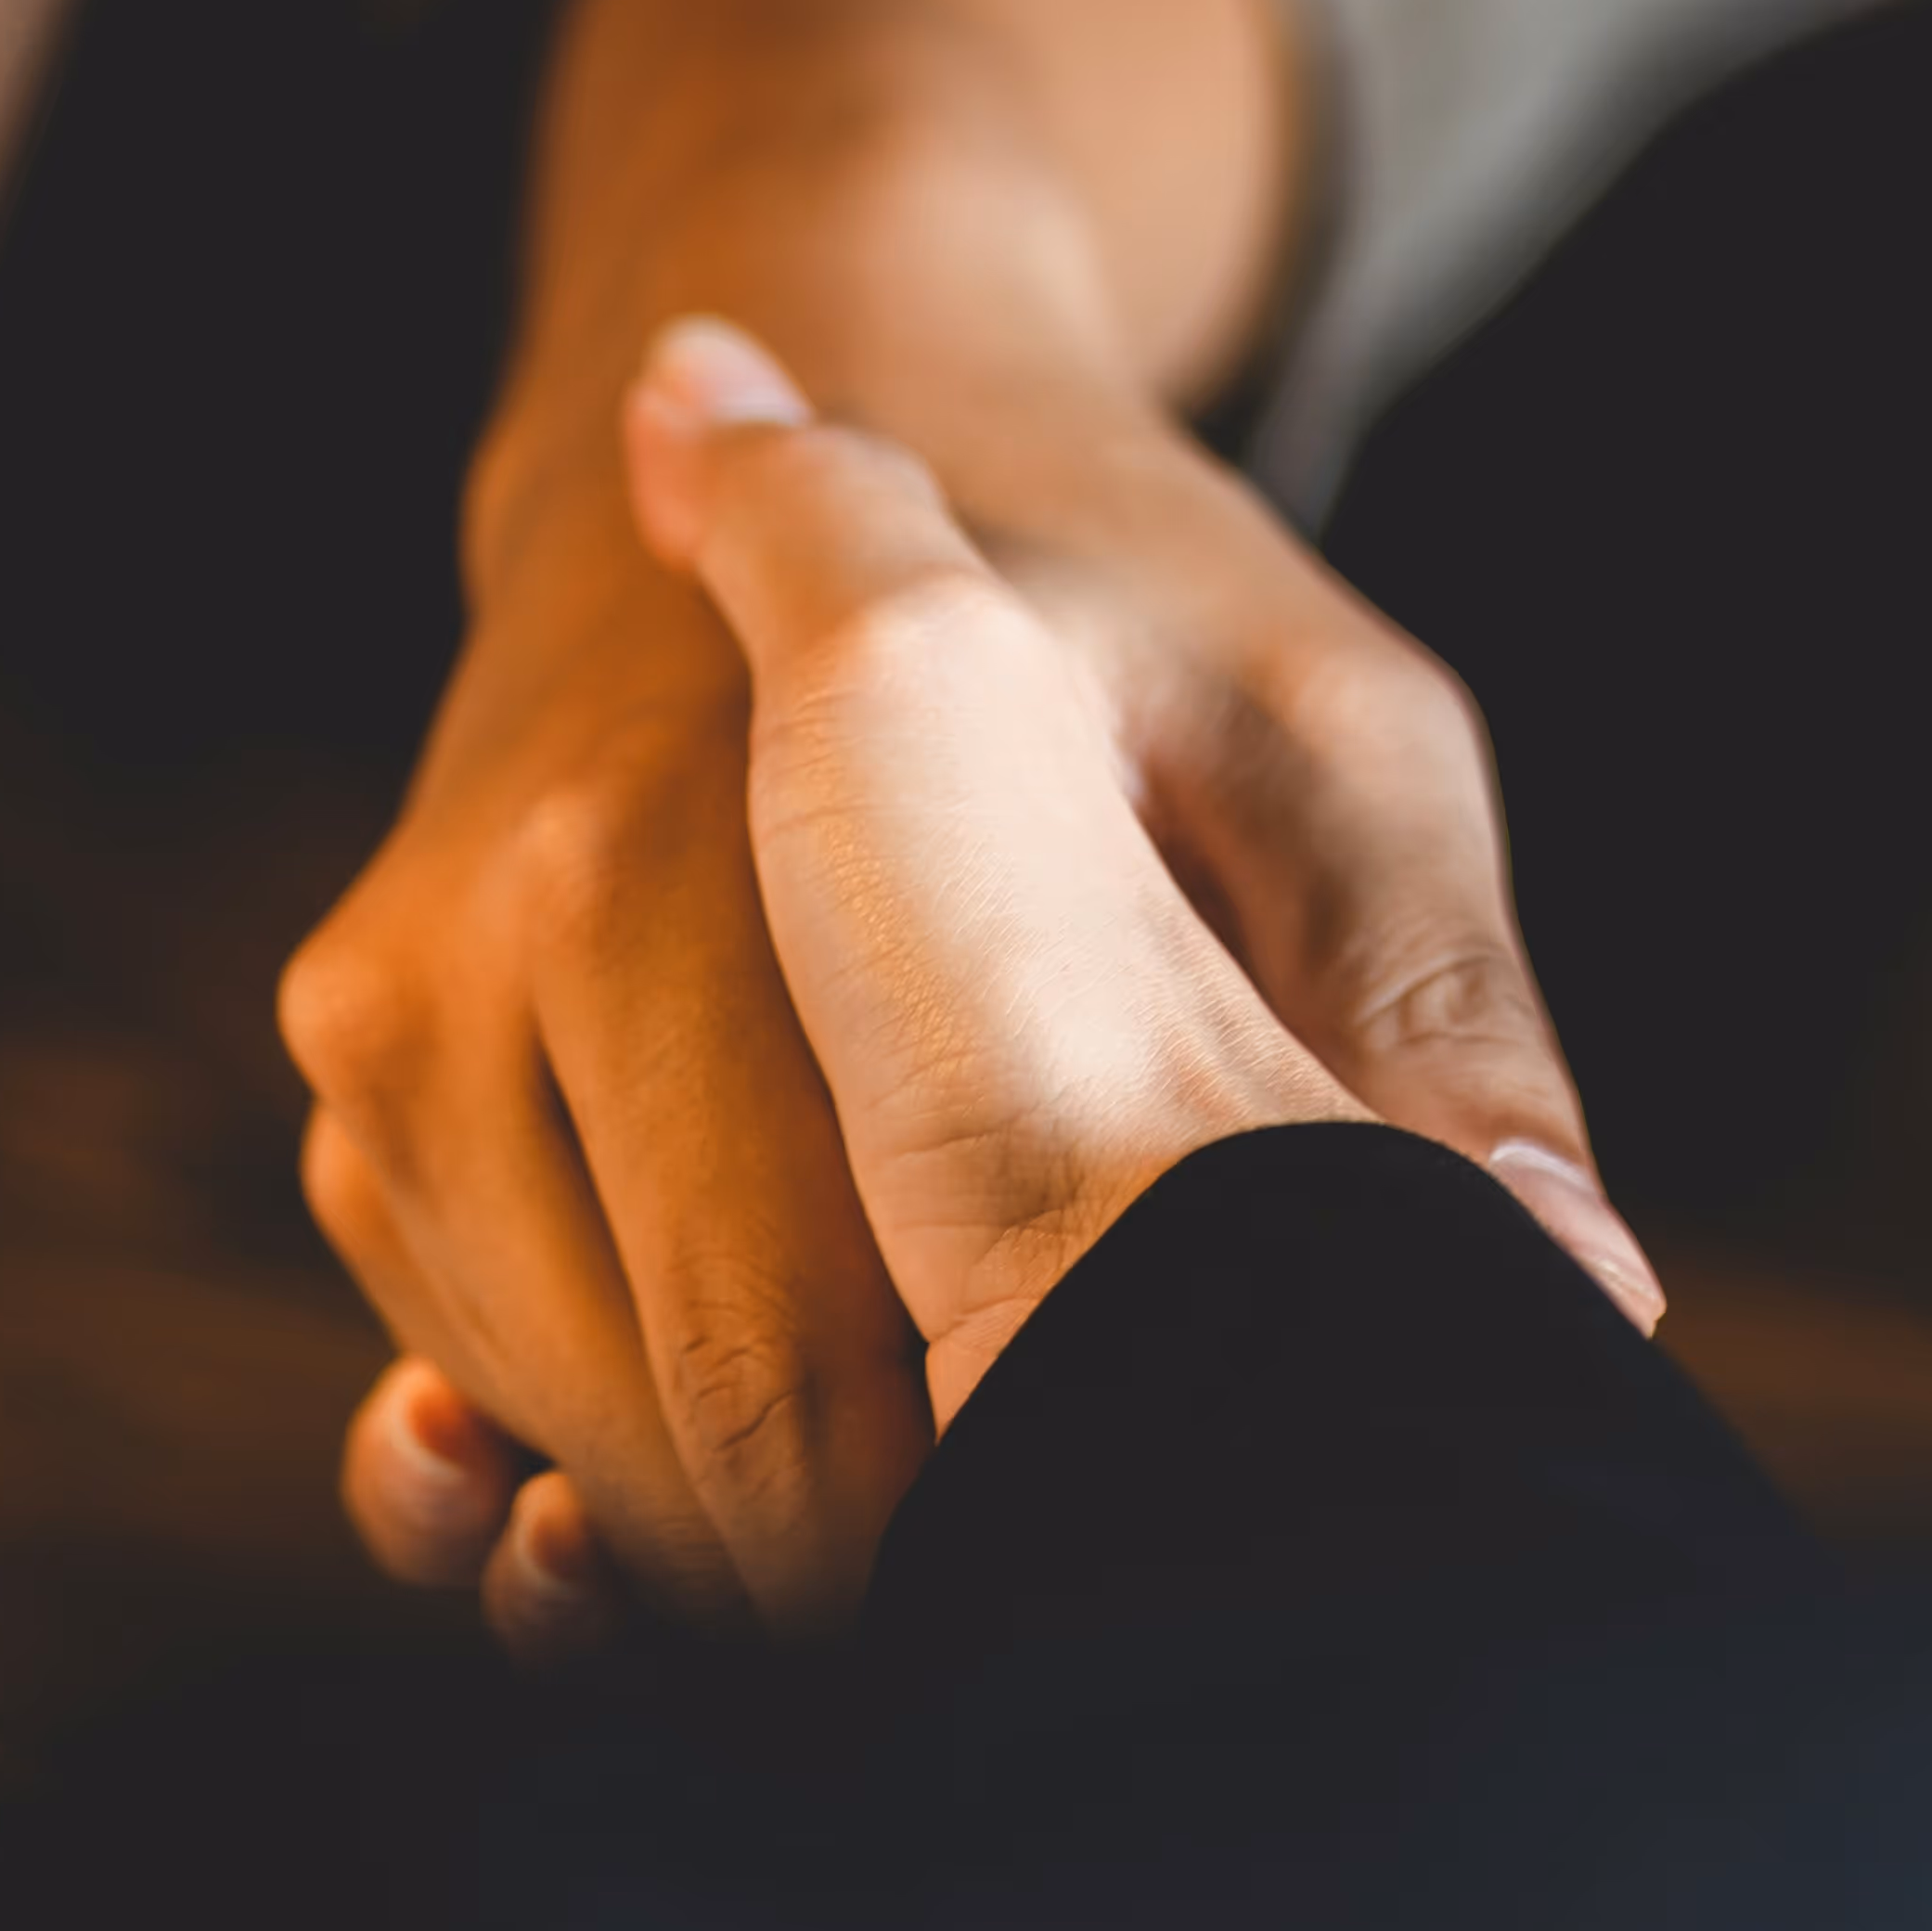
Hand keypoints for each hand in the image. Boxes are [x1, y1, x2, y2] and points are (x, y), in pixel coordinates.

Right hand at [277, 147, 1652, 1652]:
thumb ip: (1432, 1000)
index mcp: (736, 812)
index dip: (978, 1546)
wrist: (824, 352)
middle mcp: (525, 904)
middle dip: (876, 1579)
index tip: (1133, 1570)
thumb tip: (1568, 1278)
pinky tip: (764, 1462)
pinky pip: (463, 1368)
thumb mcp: (1341, 731)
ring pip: (556, 1437)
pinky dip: (604, 1460)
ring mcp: (405, 990)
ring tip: (953, 1507)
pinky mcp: (364, 1055)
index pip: (811, 1373)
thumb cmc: (1135, 583)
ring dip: (735, 1544)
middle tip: (1079, 1567)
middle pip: (680, 1442)